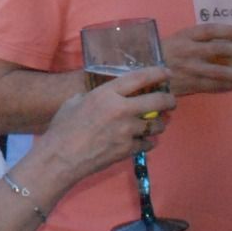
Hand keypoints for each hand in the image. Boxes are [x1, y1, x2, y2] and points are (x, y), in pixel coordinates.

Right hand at [38, 66, 175, 184]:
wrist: (61, 157)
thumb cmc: (63, 127)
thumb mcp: (75, 102)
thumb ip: (94, 96)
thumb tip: (104, 97)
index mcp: (107, 94)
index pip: (139, 78)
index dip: (157, 73)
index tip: (167, 73)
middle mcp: (121, 110)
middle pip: (157, 101)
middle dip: (168, 100)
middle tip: (170, 101)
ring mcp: (127, 131)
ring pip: (157, 125)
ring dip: (158, 123)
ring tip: (155, 123)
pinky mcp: (129, 149)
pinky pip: (148, 143)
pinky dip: (146, 141)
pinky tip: (142, 141)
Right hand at [161, 24, 231, 95]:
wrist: (146, 72)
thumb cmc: (164, 52)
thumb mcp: (177, 39)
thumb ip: (196, 39)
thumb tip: (226, 40)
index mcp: (184, 37)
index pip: (210, 30)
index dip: (228, 31)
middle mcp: (188, 52)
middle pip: (219, 50)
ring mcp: (190, 70)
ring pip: (220, 72)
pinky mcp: (191, 84)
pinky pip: (214, 86)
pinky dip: (228, 86)